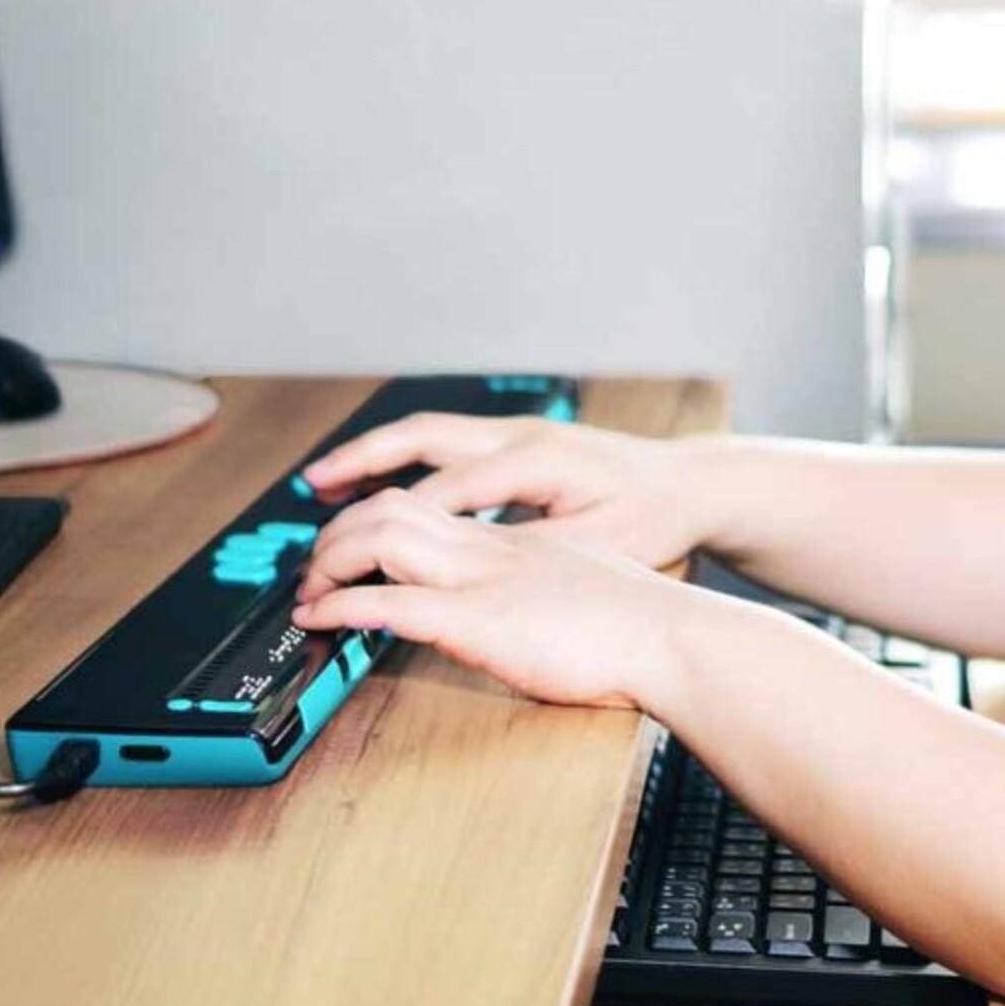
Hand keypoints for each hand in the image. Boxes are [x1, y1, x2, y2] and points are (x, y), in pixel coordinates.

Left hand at [291, 487, 703, 709]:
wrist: (675, 638)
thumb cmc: (646, 629)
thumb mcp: (587, 593)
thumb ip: (548, 593)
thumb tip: (526, 616)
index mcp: (520, 542)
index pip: (434, 508)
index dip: (379, 518)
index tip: (353, 544)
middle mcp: (495, 548)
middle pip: (395, 506)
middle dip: (339, 531)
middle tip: (313, 568)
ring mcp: (484, 579)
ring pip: (382, 535)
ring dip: (331, 560)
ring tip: (309, 591)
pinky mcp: (477, 621)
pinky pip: (390, 602)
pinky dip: (342, 607)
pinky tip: (320, 620)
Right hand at [302, 412, 716, 571]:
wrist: (691, 485)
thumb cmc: (651, 519)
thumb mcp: (598, 546)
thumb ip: (532, 555)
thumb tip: (467, 572)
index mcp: (536, 462)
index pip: (445, 492)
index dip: (392, 527)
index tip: (352, 556)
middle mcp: (518, 437)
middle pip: (421, 439)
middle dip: (362, 462)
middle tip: (313, 489)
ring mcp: (516, 433)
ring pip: (428, 433)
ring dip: (375, 454)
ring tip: (325, 480)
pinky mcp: (518, 442)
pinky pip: (445, 442)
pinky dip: (404, 458)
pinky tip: (380, 483)